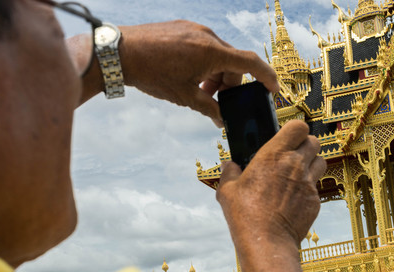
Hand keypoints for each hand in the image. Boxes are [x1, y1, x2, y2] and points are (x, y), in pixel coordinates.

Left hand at [117, 21, 278, 124]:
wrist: (120, 52)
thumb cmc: (151, 73)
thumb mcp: (185, 96)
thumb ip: (209, 109)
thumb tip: (222, 120)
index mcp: (212, 52)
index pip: (251, 63)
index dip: (266, 76)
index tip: (272, 89)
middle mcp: (207, 35)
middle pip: (233, 61)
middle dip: (230, 82)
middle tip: (216, 100)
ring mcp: (195, 29)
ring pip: (218, 54)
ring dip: (216, 73)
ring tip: (198, 89)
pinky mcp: (183, 27)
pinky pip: (203, 45)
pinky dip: (204, 62)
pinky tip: (188, 75)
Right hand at [217, 120, 324, 250]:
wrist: (267, 242)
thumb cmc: (246, 216)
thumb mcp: (227, 191)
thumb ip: (229, 173)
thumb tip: (228, 166)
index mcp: (273, 155)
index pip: (297, 127)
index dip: (294, 130)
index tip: (287, 137)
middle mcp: (295, 165)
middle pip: (314, 141)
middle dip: (305, 145)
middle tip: (294, 155)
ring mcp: (308, 183)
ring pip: (321, 161)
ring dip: (312, 163)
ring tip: (298, 174)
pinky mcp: (315, 200)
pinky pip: (316, 187)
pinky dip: (308, 189)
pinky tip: (294, 198)